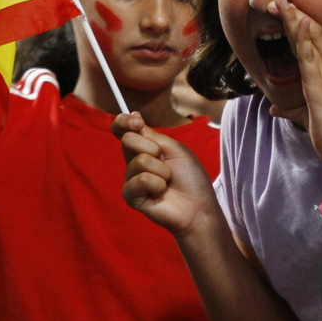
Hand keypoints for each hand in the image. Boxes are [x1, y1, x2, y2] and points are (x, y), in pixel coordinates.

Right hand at [114, 112, 225, 239]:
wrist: (198, 205)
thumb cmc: (190, 177)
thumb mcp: (175, 149)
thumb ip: (152, 135)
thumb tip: (133, 115)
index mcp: (144, 147)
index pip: (123, 130)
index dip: (124, 122)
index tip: (137, 121)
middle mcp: (134, 161)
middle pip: (128, 140)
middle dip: (152, 148)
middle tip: (167, 163)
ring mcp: (131, 179)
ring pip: (138, 161)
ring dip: (161, 170)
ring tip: (168, 182)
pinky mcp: (131, 196)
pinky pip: (140, 180)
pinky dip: (156, 184)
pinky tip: (160, 193)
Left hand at [272, 0, 321, 180]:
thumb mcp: (308, 118)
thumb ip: (292, 110)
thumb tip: (275, 109)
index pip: (316, 40)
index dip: (301, 23)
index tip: (286, 8)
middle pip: (314, 33)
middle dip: (296, 13)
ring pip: (311, 39)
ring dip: (295, 18)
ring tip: (282, 1)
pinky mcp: (321, 86)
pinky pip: (311, 57)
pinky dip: (304, 38)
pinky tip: (299, 22)